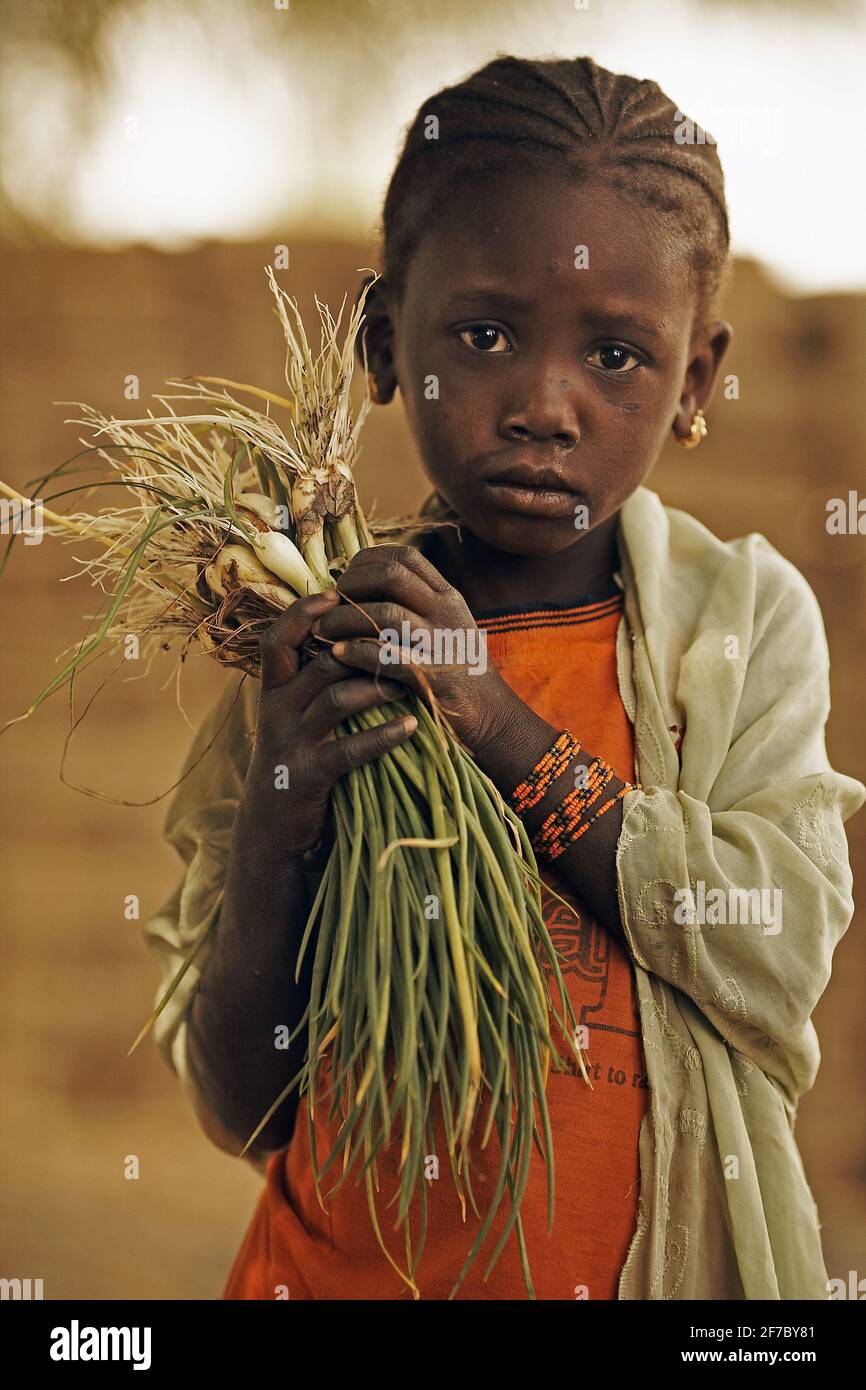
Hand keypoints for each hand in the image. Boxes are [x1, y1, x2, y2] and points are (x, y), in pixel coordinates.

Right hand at [246, 590, 416, 853]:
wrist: (273, 827)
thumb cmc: (297, 757)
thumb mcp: (295, 715)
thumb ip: (312, 679)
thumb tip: (348, 636)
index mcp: (273, 691)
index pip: (277, 640)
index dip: (301, 614)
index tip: (333, 595)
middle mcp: (276, 711)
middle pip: (319, 663)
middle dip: (362, 650)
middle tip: (401, 642)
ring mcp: (291, 743)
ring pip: (336, 699)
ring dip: (377, 687)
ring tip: (409, 684)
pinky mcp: (308, 776)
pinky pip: (349, 749)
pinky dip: (383, 736)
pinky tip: (410, 726)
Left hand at [312, 544, 528, 760]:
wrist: (494, 717)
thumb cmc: (459, 672)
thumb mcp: (447, 626)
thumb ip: (416, 604)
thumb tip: (366, 584)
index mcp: (447, 596)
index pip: (404, 556)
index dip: (367, 561)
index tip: (346, 580)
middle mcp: (446, 612)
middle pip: (391, 576)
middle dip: (352, 585)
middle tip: (330, 606)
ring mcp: (440, 643)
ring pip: (383, 615)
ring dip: (344, 620)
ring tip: (322, 632)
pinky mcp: (431, 677)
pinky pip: (384, 656)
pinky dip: (355, 653)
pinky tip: (337, 654)